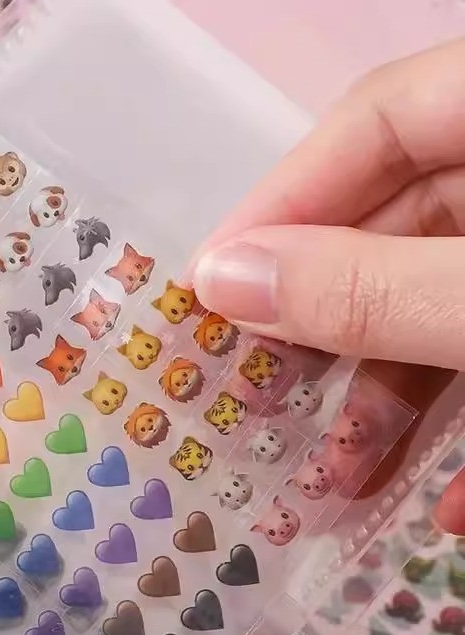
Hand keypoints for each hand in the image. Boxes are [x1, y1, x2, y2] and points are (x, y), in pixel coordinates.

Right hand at [191, 39, 464, 485]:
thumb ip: (369, 291)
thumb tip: (220, 279)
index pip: (380, 118)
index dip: (285, 200)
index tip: (208, 289)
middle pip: (409, 224)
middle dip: (334, 332)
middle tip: (260, 402)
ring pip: (452, 302)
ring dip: (395, 400)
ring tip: (345, 479)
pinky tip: (451, 501)